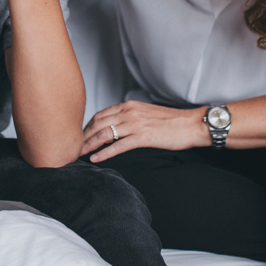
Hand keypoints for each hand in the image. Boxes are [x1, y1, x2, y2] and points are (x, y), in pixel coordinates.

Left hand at [80, 101, 210, 161]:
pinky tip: (95, 159)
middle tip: (73, 147)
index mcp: (129, 106)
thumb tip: (117, 125)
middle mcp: (129, 112)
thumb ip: (130, 116)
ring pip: (104, 134)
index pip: (100, 115)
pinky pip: (117, 146)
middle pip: (98, 124)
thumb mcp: (146, 113)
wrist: (192, 124)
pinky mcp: (142, 137)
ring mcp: (135, 124)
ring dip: (88, 145)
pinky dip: (103, 153)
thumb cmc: (172, 121)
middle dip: (83, 136)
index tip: (81, 136)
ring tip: (78, 154)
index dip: (88, 126)